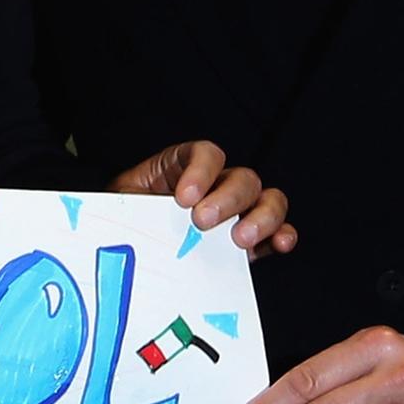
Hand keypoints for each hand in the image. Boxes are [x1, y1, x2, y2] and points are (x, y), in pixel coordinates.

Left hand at [110, 139, 294, 253]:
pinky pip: (276, 232)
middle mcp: (216, 184)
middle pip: (241, 178)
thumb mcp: (123, 204)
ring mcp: (237, 212)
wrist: (130, 249)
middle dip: (226, 199)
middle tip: (203, 222)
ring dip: (261, 217)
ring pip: (267, 199)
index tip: (184, 198)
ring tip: (240, 239)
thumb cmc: (125, 220)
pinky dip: (281, 235)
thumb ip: (133, 203)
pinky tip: (279, 243)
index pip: (205, 153)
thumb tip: (134, 214)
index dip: (200, 171)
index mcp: (184, 166)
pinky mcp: (248, 241)